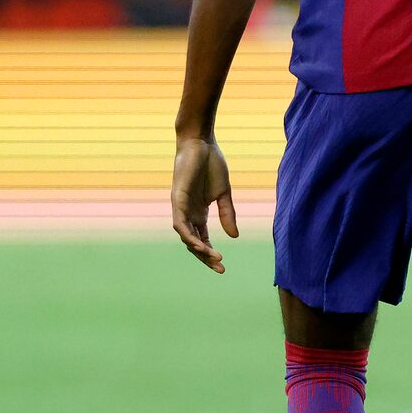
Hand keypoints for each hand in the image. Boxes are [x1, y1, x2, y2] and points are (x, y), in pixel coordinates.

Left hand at [170, 135, 238, 272]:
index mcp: (199, 213)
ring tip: (213, 257)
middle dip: (205, 257)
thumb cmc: (212, 164)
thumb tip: (234, 236)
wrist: (202, 144)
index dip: (210, 253)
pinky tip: (199, 244)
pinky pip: (180, 223)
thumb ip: (227, 214)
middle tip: (219, 268)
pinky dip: (188, 235)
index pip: (202, 239)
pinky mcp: (177, 199)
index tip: (223, 266)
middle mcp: (188, 213)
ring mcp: (181, 207)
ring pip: (185, 236)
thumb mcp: (224, 194)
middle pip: (194, 242)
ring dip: (198, 249)